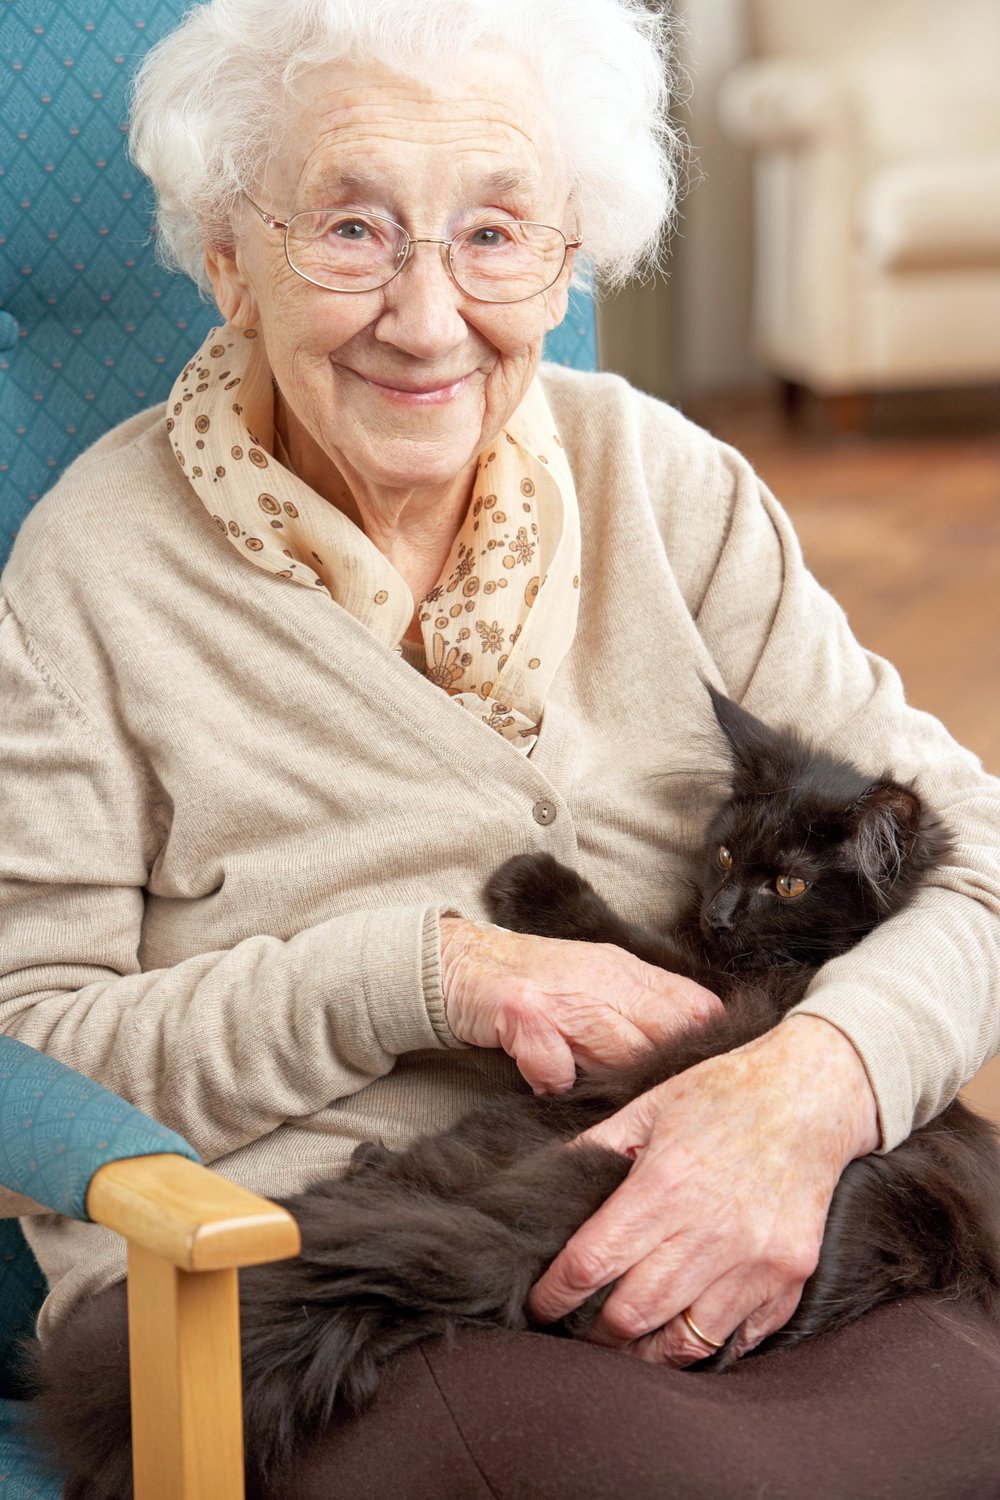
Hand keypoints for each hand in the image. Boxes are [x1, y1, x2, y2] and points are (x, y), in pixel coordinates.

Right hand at [439, 916, 721, 1095]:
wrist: (461, 962)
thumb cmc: (535, 983)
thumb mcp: (597, 982)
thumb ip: (642, 1008)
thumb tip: (697, 1044)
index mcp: (627, 970)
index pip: (695, 1007)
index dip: (708, 1046)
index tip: (707, 1078)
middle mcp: (601, 978)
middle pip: (663, 1037)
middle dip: (662, 1075)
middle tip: (655, 1103)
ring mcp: (563, 994)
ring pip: (619, 1056)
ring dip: (613, 1085)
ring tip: (602, 1099)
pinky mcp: (524, 1014)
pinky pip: (557, 1072)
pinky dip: (554, 1085)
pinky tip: (546, 1083)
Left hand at [527, 1014, 879, 1362]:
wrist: (812, 1094)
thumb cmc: (724, 1093)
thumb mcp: (649, 1105)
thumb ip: (595, 1147)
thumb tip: (544, 1180)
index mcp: (664, 1186)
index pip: (590, 1263)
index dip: (554, 1294)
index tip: (540, 1305)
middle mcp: (708, 1231)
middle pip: (631, 1315)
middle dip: (593, 1332)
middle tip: (578, 1328)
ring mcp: (753, 1260)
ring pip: (683, 1341)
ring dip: (646, 1353)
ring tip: (626, 1346)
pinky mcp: (788, 1276)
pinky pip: (739, 1339)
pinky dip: (707, 1345)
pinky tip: (682, 1334)